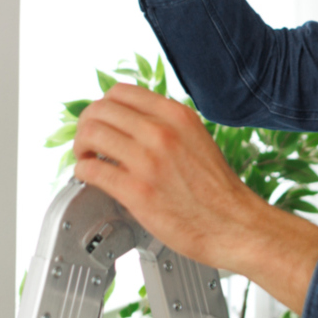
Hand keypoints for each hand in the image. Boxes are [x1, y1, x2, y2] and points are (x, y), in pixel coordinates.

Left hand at [71, 82, 317, 311]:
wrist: (236, 226)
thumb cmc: (217, 191)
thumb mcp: (196, 139)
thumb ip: (167, 126)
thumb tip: (133, 122)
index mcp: (176, 116)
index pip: (120, 92)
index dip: (102, 106)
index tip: (100, 120)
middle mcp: (162, 133)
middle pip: (100, 110)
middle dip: (86, 124)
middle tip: (87, 141)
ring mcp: (149, 161)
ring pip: (92, 134)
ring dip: (80, 146)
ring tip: (86, 157)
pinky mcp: (137, 192)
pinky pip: (92, 169)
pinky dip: (82, 170)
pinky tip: (90, 177)